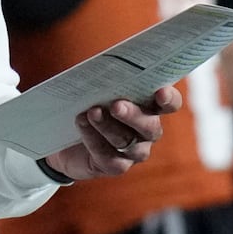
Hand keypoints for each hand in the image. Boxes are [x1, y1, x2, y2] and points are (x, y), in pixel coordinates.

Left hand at [44, 86, 180, 179]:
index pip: (169, 103)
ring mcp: (134, 152)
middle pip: (150, 126)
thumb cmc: (86, 104)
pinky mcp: (116, 166)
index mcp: (149, 107)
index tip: (161, 92)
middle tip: (116, 105)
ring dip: (108, 125)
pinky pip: (108, 156)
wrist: (63, 138)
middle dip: (133, 115)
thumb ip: (105, 79)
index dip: (169, 99)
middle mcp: (147, 131)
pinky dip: (93, 138)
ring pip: (126, 141)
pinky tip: (82, 123)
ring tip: (92, 112)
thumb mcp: (95, 88)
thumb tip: (102, 67)